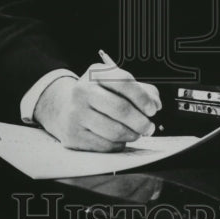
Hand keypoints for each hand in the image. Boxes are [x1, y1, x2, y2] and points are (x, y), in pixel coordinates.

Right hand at [34, 64, 160, 151]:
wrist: (64, 107)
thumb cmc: (98, 96)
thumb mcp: (116, 84)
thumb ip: (141, 90)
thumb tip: (155, 104)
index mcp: (95, 73)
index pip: (124, 82)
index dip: (143, 98)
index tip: (153, 109)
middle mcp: (82, 90)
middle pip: (121, 109)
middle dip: (141, 122)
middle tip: (149, 127)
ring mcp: (76, 113)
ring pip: (114, 130)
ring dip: (132, 135)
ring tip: (136, 133)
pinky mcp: (73, 135)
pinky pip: (105, 145)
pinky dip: (118, 144)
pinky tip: (119, 139)